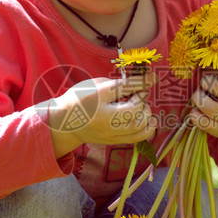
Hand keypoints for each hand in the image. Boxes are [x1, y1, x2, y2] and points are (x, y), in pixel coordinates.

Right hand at [41, 73, 155, 157]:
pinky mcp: (114, 141)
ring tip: (140, 107)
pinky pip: (139, 137)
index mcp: (97, 97)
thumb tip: (139, 84)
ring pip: (140, 125)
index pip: (124, 88)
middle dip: (142, 99)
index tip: (154, 77)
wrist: (64, 123)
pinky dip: (148, 127)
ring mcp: (110, 131)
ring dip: (146, 113)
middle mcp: (104, 117)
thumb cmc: (80, 99)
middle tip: (138, 94)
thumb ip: (116, 84)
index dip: (142, 81)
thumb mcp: (94, 84)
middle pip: (135, 109)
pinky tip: (146, 118)